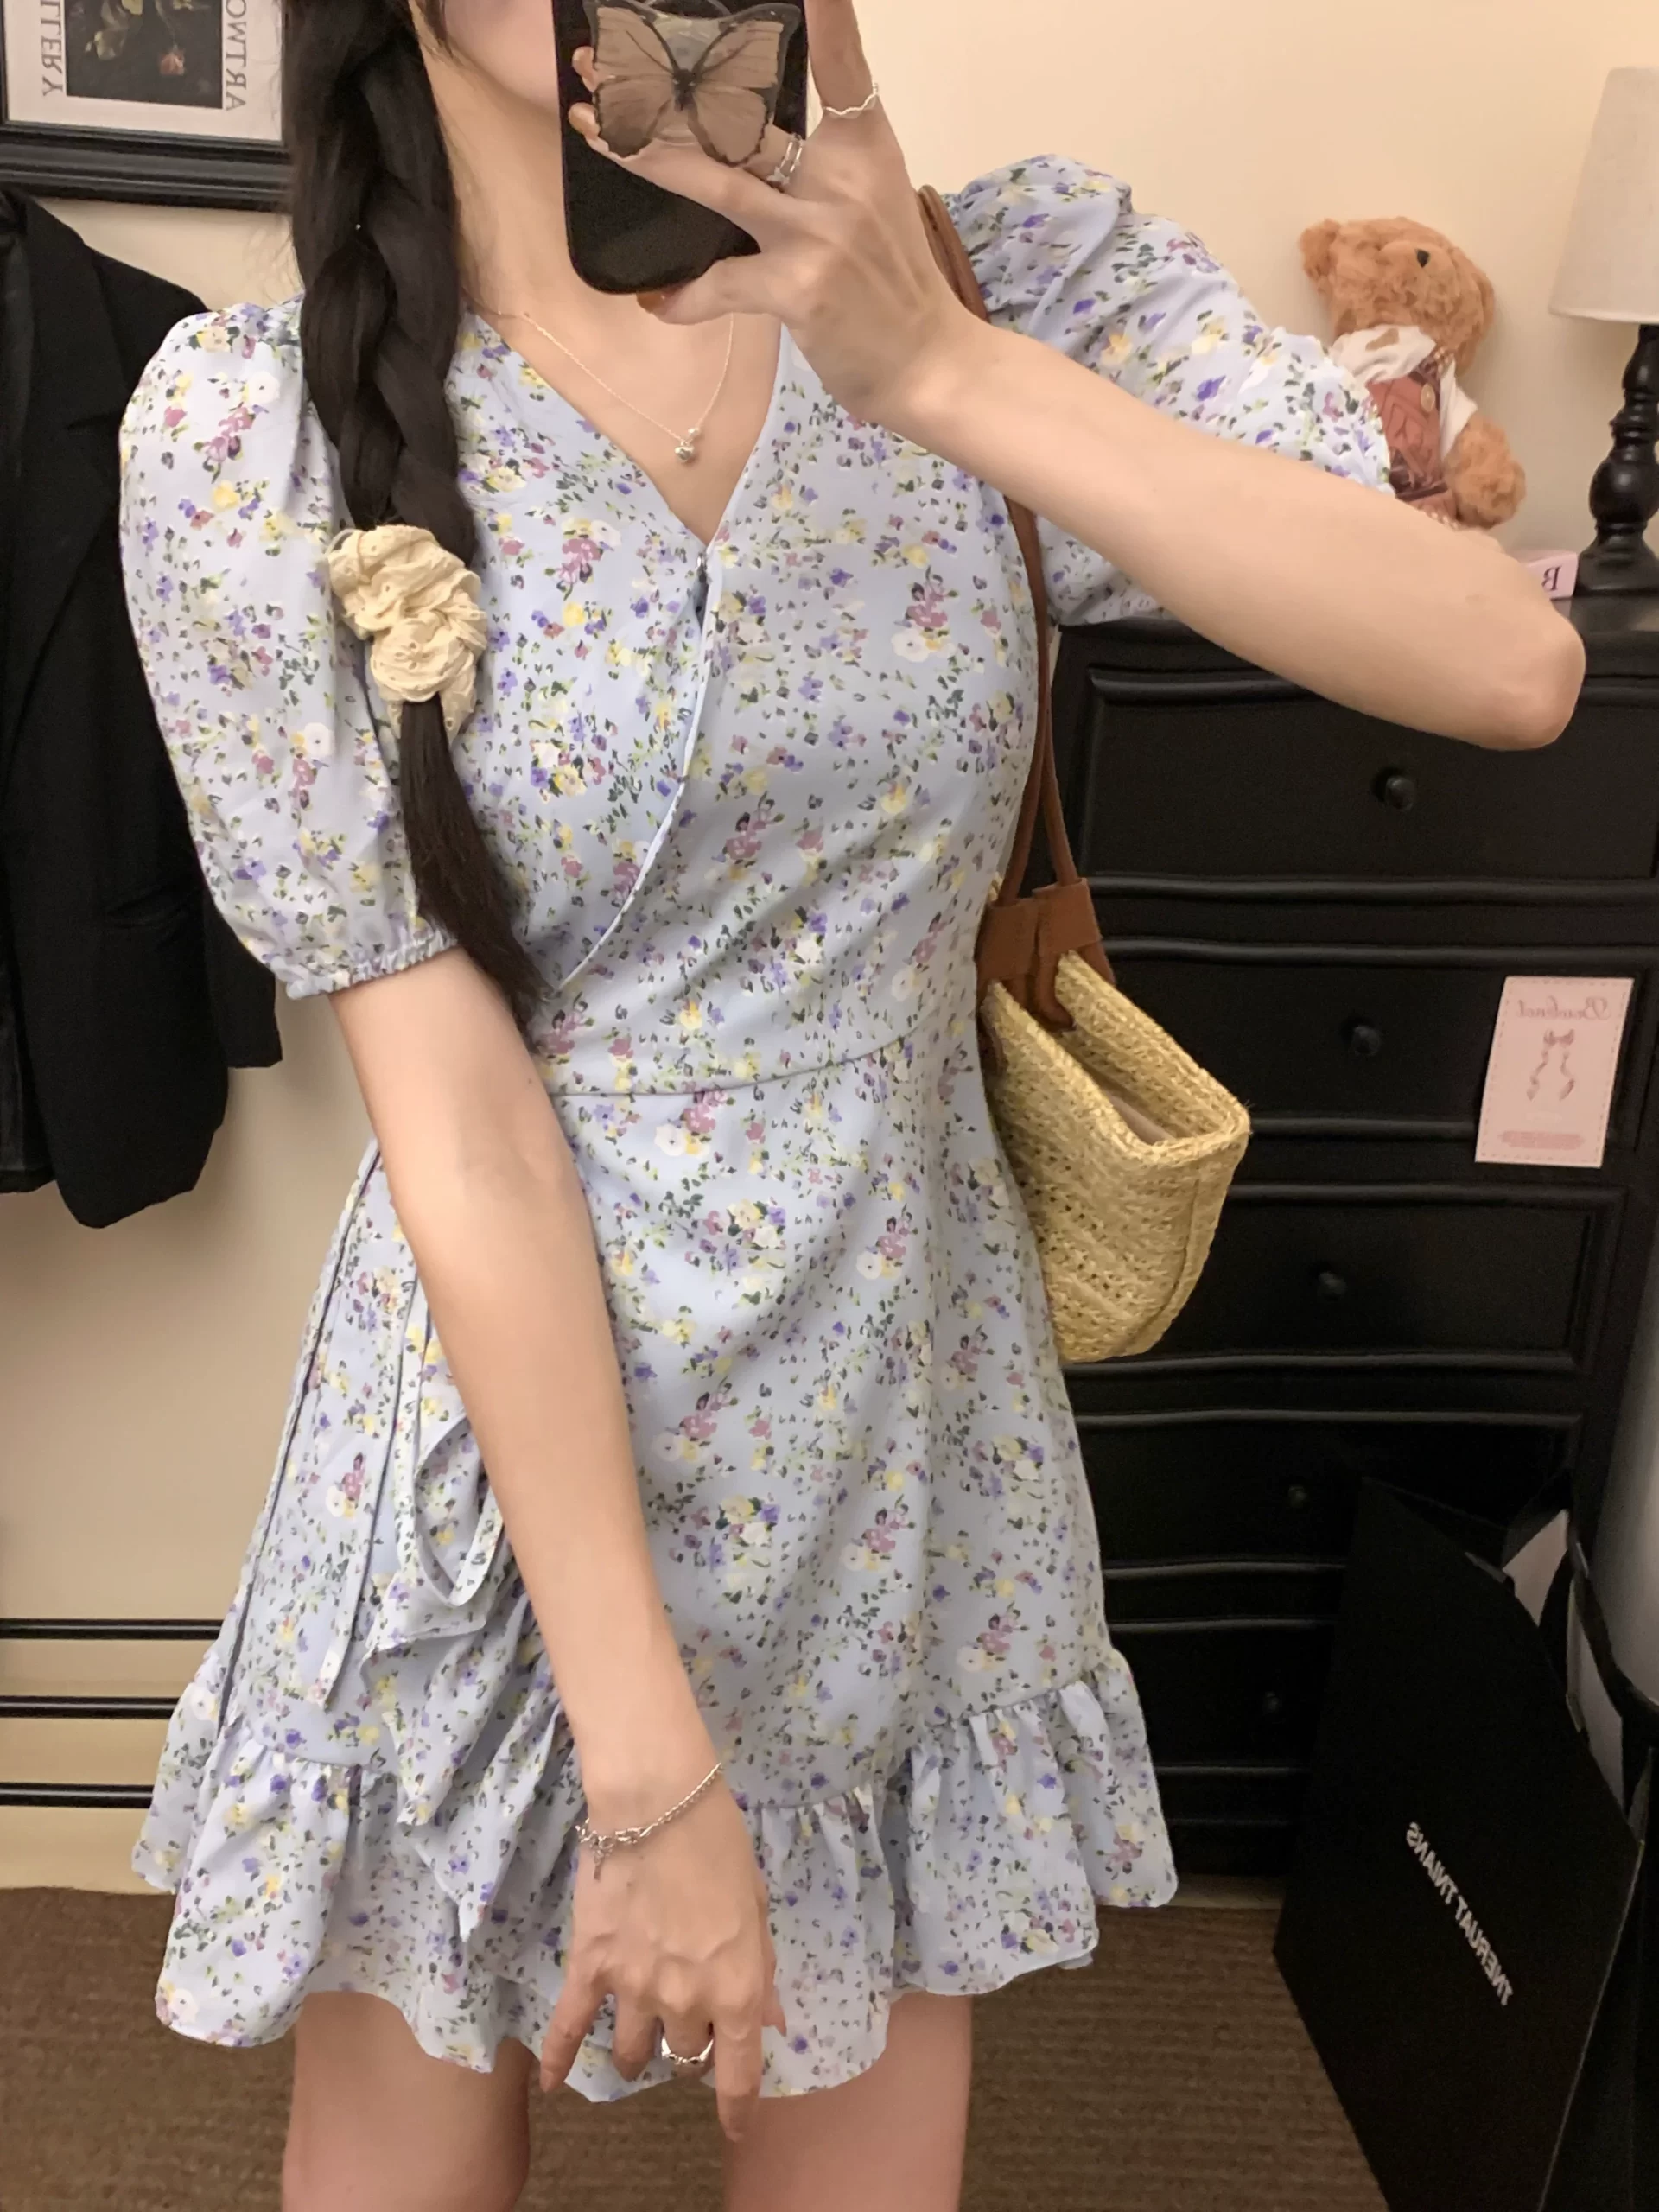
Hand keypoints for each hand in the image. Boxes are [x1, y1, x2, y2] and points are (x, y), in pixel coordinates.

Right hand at [541, 1770, 785, 2141]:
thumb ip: (761, 1970)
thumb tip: (772, 2022)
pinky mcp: (589, 1968)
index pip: (740, 2072)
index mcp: (735, 1988)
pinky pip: (569, 2027)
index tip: (736, 2125)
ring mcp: (632, 1989)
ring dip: (638, 2050)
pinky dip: (557, 2059)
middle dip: (691, 2043)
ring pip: (632, 2049)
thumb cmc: (719, 1843)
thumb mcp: (757, 1906)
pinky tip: (551, 2083)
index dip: (738, 2107)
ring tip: (638, 2040)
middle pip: (685, 2054)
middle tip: (689, 2016)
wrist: (656, 1803)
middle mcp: (684, 2002)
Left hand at [567, 0, 978, 430]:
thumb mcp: (870, 204)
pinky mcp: (797, 288)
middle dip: (667, 90)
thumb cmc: (893, 285)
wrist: (928, 362)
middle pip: (742, 117)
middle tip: (601, 62)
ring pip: (714, 182)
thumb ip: (818, 170)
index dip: (827, 14)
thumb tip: (743, 151)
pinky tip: (661, 303)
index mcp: (863, 147)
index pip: (842, 63)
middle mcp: (839, 178)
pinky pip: (719, 285)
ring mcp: (816, 232)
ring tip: (595, 137)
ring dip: (648, 159)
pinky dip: (685, 299)